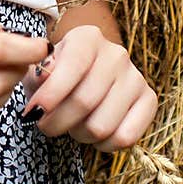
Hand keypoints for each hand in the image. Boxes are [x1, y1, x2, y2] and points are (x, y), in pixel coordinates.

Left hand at [20, 24, 157, 151]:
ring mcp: (135, 77)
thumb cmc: (59, 73)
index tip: (33, 112)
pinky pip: (125, 137)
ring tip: (71, 126)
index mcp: (87, 38)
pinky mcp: (149, 100)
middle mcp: (116, 54)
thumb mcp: (42, 68)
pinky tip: (93, 135)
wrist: (88, 73)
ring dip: (79, 135)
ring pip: (102, 125)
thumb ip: (37, 73)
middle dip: (57, 122)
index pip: (73, 66)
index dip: (51, 94)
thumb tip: (43, 78)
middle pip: (84, 102)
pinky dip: (103, 145)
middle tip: (45, 125)